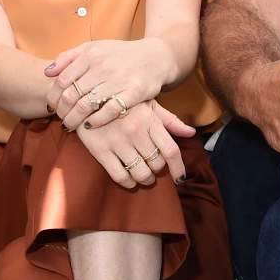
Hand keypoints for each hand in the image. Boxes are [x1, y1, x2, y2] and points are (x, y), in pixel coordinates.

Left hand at [45, 39, 173, 130]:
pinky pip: (109, 111)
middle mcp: (103, 66)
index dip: (54, 96)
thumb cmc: (120, 55)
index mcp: (91, 54)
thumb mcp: (94, 48)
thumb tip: (47, 73)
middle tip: (61, 119)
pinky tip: (89, 124)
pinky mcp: (134, 93)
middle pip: (71, 94)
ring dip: (74, 119)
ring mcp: (119, 80)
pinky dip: (96, 120)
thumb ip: (69, 57)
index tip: (52, 106)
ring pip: (87, 105)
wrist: (155, 57)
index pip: (62, 79)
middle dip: (62, 111)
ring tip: (71, 125)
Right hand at [77, 100, 193, 186]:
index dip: (178, 168)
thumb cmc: (123, 101)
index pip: (171, 150)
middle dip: (158, 170)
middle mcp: (136, 132)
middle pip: (157, 164)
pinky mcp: (101, 151)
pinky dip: (128, 183)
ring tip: (144, 176)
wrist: (88, 96)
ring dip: (145, 179)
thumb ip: (170, 120)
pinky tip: (129, 180)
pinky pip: (120, 176)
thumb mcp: (148, 105)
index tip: (180, 178)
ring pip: (140, 173)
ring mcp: (118, 142)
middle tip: (154, 168)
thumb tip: (191, 133)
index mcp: (150, 120)